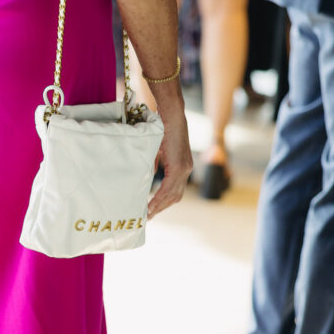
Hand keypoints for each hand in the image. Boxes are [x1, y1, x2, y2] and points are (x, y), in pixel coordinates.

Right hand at [147, 92, 192, 218]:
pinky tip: (150, 205)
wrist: (171, 115)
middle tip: (149, 217)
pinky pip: (169, 188)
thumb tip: (148, 176)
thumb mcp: (158, 150)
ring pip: (172, 195)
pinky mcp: (179, 166)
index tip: (153, 211)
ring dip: (159, 206)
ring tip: (147, 214)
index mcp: (182, 167)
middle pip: (175, 197)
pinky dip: (159, 198)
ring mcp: (184, 169)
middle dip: (161, 208)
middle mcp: (186, 170)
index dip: (164, 202)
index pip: (175, 191)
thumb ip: (156, 164)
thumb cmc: (163, 128)